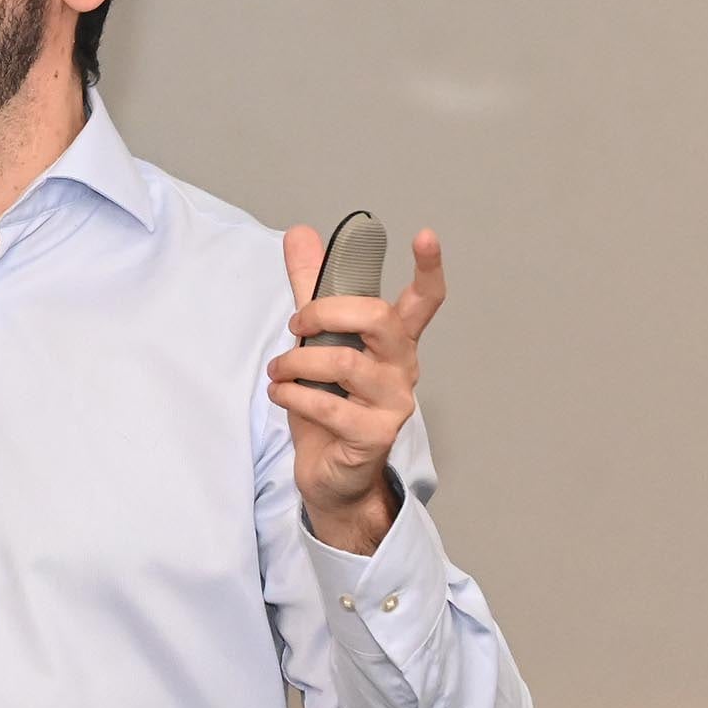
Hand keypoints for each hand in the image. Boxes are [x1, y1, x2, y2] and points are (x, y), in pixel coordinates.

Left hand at [267, 224, 446, 554]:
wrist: (331, 474)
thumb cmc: (328, 403)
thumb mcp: (316, 339)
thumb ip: (311, 288)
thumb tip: (302, 233)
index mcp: (393, 341)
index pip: (424, 300)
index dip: (429, 267)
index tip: (425, 236)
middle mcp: (402, 367)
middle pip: (378, 317)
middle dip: (325, 311)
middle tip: (296, 325)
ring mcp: (393, 402)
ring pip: (345, 361)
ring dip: (296, 361)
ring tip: (279, 372)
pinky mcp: (375, 434)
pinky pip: (329, 404)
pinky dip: (293, 395)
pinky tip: (282, 395)